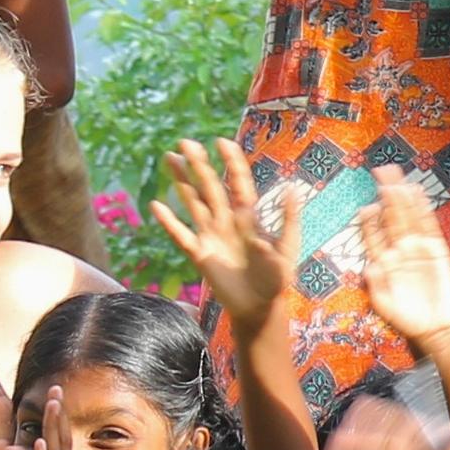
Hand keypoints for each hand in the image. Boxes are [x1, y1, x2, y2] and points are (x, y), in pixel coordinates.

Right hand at [151, 136, 294, 333]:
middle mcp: (227, 220)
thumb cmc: (277, 278)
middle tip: (185, 142)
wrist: (260, 307)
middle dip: (198, 164)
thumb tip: (293, 189)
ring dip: (180, 182)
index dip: (231, 162)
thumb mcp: (288, 248)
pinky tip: (156, 205)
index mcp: (249, 216)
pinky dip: (169, 222)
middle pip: (210, 186)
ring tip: (168, 159)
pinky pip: (181, 235)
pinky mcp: (199, 254)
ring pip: (193, 202)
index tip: (221, 142)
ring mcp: (211, 235)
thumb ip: (288, 219)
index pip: (238, 182)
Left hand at [355, 166, 449, 344]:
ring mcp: (417, 248)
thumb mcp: (383, 304)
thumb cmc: (404, 318)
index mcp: (382, 259)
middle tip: (380, 172)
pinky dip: (424, 210)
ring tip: (398, 175)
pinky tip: (418, 193)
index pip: (373, 234)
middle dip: (386, 194)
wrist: (432, 329)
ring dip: (403, 196)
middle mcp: (398, 249)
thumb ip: (374, 285)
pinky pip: (429, 225)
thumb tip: (368, 267)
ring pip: (408, 216)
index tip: (365, 207)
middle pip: (391, 216)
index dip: (369, 220)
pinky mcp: (436, 250)